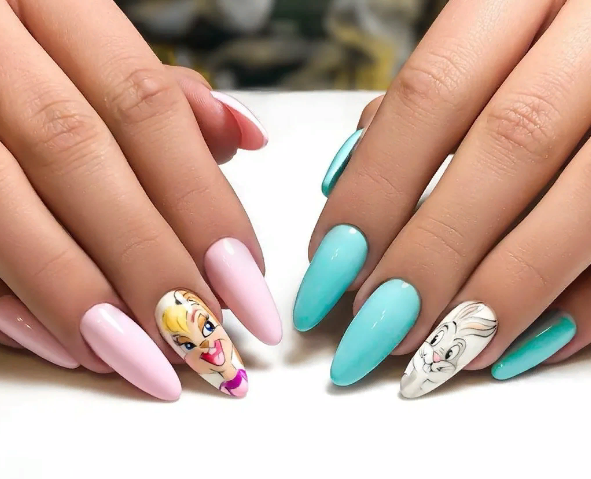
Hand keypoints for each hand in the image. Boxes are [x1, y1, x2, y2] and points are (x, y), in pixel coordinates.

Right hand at [0, 0, 280, 399]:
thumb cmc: (19, 39)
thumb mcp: (85, 37)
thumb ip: (156, 89)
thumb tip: (239, 135)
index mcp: (47, 0)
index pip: (143, 105)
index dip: (201, 203)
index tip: (247, 283)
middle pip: (78, 155)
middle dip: (150, 259)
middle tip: (204, 338)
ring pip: (3, 201)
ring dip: (80, 294)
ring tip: (145, 359)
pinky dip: (9, 300)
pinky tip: (68, 343)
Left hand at [294, 0, 588, 395]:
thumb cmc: (538, 45)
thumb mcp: (476, 50)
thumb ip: (416, 112)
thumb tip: (344, 191)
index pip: (434, 92)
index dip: (375, 188)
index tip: (332, 268)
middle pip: (509, 146)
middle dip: (432, 252)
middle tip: (377, 326)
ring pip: (584, 203)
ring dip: (503, 293)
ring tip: (441, 353)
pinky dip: (579, 307)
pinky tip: (517, 347)